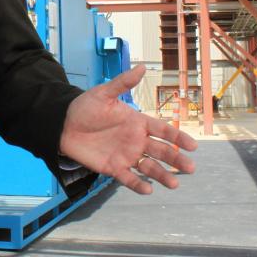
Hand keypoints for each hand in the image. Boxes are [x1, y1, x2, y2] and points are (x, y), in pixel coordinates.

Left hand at [59, 64, 196, 193]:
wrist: (63, 124)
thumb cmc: (85, 107)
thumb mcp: (104, 93)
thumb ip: (123, 83)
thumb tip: (142, 67)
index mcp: (138, 122)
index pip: (163, 130)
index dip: (178, 137)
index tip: (193, 145)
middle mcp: (136, 140)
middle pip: (161, 151)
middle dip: (176, 159)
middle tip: (190, 168)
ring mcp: (126, 155)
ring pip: (149, 167)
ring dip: (162, 175)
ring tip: (174, 183)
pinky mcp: (114, 167)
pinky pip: (129, 178)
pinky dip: (138, 184)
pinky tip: (148, 190)